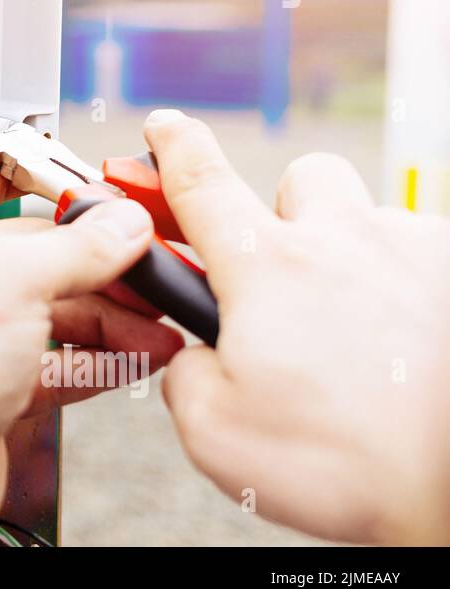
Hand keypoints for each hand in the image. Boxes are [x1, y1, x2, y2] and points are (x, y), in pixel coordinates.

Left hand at [0, 148, 183, 545]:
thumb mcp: (10, 282)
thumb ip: (77, 246)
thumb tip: (121, 223)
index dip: (28, 166)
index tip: (82, 179)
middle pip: (30, 242)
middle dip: (95, 254)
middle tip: (149, 261)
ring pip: (48, 304)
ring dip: (108, 312)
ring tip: (160, 322)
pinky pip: (52, 358)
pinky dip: (95, 355)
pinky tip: (138, 356)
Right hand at [146, 109, 449, 543]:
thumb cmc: (344, 463)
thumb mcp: (214, 431)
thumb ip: (183, 375)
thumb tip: (197, 356)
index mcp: (266, 269)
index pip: (202, 182)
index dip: (175, 146)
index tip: (165, 125)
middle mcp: (341, 240)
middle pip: (304, 180)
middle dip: (290, 213)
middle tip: (290, 273)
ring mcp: (413, 250)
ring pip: (371, 220)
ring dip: (355, 257)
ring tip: (361, 328)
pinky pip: (427, 256)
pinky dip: (411, 289)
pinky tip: (408, 346)